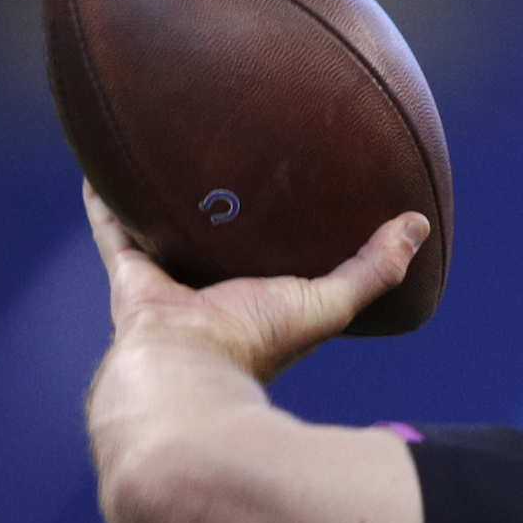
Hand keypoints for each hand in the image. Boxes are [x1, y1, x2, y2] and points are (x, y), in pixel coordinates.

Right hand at [84, 184, 427, 384]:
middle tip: (233, 161)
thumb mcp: (328, 302)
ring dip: (165, 201)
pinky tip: (104, 162)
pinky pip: (113, 227)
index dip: (284, 237)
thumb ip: (374, 270)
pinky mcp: (128, 273)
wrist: (185, 369)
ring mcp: (166, 283)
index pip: (272, 265)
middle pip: (216, 244)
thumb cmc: (257, 344)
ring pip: (164, 232)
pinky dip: (105, 199)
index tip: (299, 197)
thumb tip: (418, 226)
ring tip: (167, 153)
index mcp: (255, 305)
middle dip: (223, 212)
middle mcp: (209, 295)